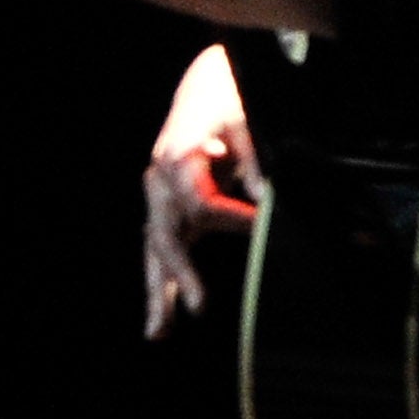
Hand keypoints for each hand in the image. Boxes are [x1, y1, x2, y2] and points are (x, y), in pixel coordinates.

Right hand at [142, 45, 265, 338]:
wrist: (206, 85)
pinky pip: (160, 251)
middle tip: (199, 307)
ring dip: (158, 292)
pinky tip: (161, 319)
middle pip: (166, 236)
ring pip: (155, 251)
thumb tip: (261, 194)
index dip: (235, 220)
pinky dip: (161, 283)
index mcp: (176, 158)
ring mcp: (159, 198)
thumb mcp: (244, 118)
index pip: (203, 204)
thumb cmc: (228, 100)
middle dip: (182, 274)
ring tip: (158, 333)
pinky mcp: (167, 210)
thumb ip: (251, 155)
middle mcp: (159, 181)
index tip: (263, 229)